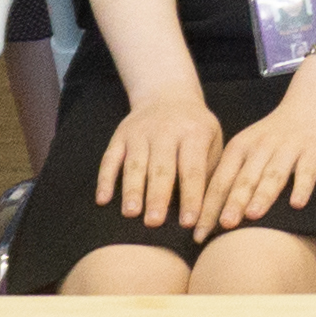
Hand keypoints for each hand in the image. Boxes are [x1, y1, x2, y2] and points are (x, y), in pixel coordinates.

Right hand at [99, 85, 226, 229]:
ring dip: (132, 189)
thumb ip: (210, 171)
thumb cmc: (195, 128)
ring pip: (134, 164)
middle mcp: (166, 131)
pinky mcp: (121, 135)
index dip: (191, 196)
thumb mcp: (212, 139)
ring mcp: (140, 132)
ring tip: (131, 213)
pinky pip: (110, 158)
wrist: (167, 94)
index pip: (193, 169)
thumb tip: (207, 211)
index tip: (189, 222)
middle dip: (157, 196)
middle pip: (161, 168)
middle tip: (154, 222)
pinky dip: (105, 179)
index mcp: (194, 133)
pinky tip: (103, 199)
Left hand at [195, 69, 315, 234]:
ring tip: (253, 215)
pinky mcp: (313, 150)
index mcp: (240, 148)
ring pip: (273, 175)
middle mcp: (261, 147)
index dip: (208, 207)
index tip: (198, 233)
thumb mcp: (248, 150)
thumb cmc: (272, 139)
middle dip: (233, 202)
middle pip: (245, 179)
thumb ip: (233, 178)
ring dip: (263, 195)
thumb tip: (210, 218)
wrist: (310, 106)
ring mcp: (288, 148)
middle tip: (223, 225)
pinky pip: (307, 171)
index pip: (220, 181)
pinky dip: (302, 186)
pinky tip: (297, 204)